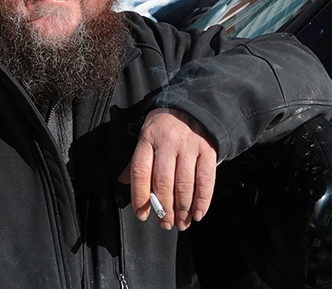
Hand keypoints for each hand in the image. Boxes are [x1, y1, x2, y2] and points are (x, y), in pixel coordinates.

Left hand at [118, 108, 216, 230]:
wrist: (192, 106)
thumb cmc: (164, 126)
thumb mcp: (146, 136)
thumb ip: (137, 161)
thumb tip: (124, 182)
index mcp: (148, 139)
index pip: (140, 172)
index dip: (139, 197)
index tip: (142, 215)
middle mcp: (168, 142)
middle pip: (163, 182)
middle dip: (164, 209)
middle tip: (165, 224)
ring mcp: (189, 146)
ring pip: (184, 184)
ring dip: (182, 209)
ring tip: (180, 223)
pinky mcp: (208, 150)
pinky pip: (205, 180)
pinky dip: (202, 200)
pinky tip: (197, 214)